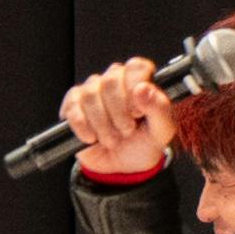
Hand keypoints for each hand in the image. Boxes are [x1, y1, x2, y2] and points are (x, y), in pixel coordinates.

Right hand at [61, 60, 175, 182]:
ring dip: (102, 124)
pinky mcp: (72, 105)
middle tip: (126, 130)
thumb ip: (159, 107)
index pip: (135, 66)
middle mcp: (114, 80)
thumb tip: (143, 88)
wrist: (124, 167)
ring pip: (91, 95)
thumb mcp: (161, 130)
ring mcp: (91, 91)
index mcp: (139, 80)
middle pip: (111, 80)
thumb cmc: (145, 143)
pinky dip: (83, 127)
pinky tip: (92, 138)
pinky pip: (72, 107)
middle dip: (119, 112)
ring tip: (111, 139)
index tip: (138, 112)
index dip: (135, 87)